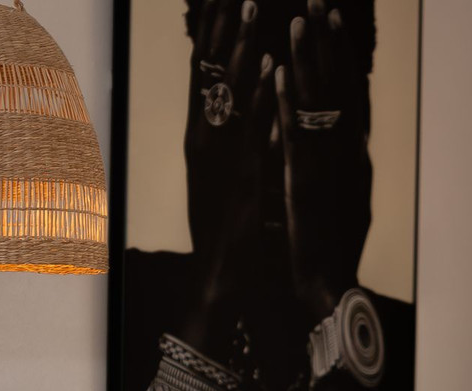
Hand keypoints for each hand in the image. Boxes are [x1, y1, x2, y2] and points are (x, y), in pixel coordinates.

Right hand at [184, 0, 275, 314]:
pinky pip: (250, 130)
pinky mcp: (241, 180)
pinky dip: (259, 98)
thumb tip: (251, 111)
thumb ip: (236, 144)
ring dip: (239, 46)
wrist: (219, 281)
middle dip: (220, 23)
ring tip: (250, 3)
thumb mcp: (229, 180)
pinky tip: (268, 69)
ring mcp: (221, 160)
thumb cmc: (228, 233)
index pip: (205, 73)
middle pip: (210, 70)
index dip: (212, 32)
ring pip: (227, 92)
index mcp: (203, 139)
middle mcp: (205, 142)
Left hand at [275, 0, 372, 321]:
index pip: (349, 93)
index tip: (334, 20)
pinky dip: (285, 101)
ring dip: (308, 59)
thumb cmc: (336, 247)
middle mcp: (345, 152)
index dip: (342, 55)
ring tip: (298, 20)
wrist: (329, 285)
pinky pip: (294, 133)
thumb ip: (352, 164)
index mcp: (353, 155)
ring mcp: (325, 165)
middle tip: (319, 2)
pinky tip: (276, 74)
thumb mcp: (351, 197)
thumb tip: (358, 136)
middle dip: (328, 42)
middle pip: (338, 86)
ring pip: (317, 102)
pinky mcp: (303, 181)